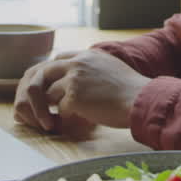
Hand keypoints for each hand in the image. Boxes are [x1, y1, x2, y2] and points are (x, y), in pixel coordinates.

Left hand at [13, 49, 150, 132]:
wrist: (141, 99)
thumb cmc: (132, 90)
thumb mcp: (112, 69)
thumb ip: (94, 69)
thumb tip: (84, 81)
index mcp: (88, 55)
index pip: (60, 58)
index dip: (53, 73)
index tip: (51, 86)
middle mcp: (79, 62)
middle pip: (45, 72)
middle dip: (40, 89)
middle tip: (39, 104)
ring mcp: (75, 78)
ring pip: (49, 92)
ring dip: (49, 108)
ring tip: (51, 120)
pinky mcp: (74, 96)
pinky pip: (60, 109)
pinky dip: (63, 119)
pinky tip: (69, 125)